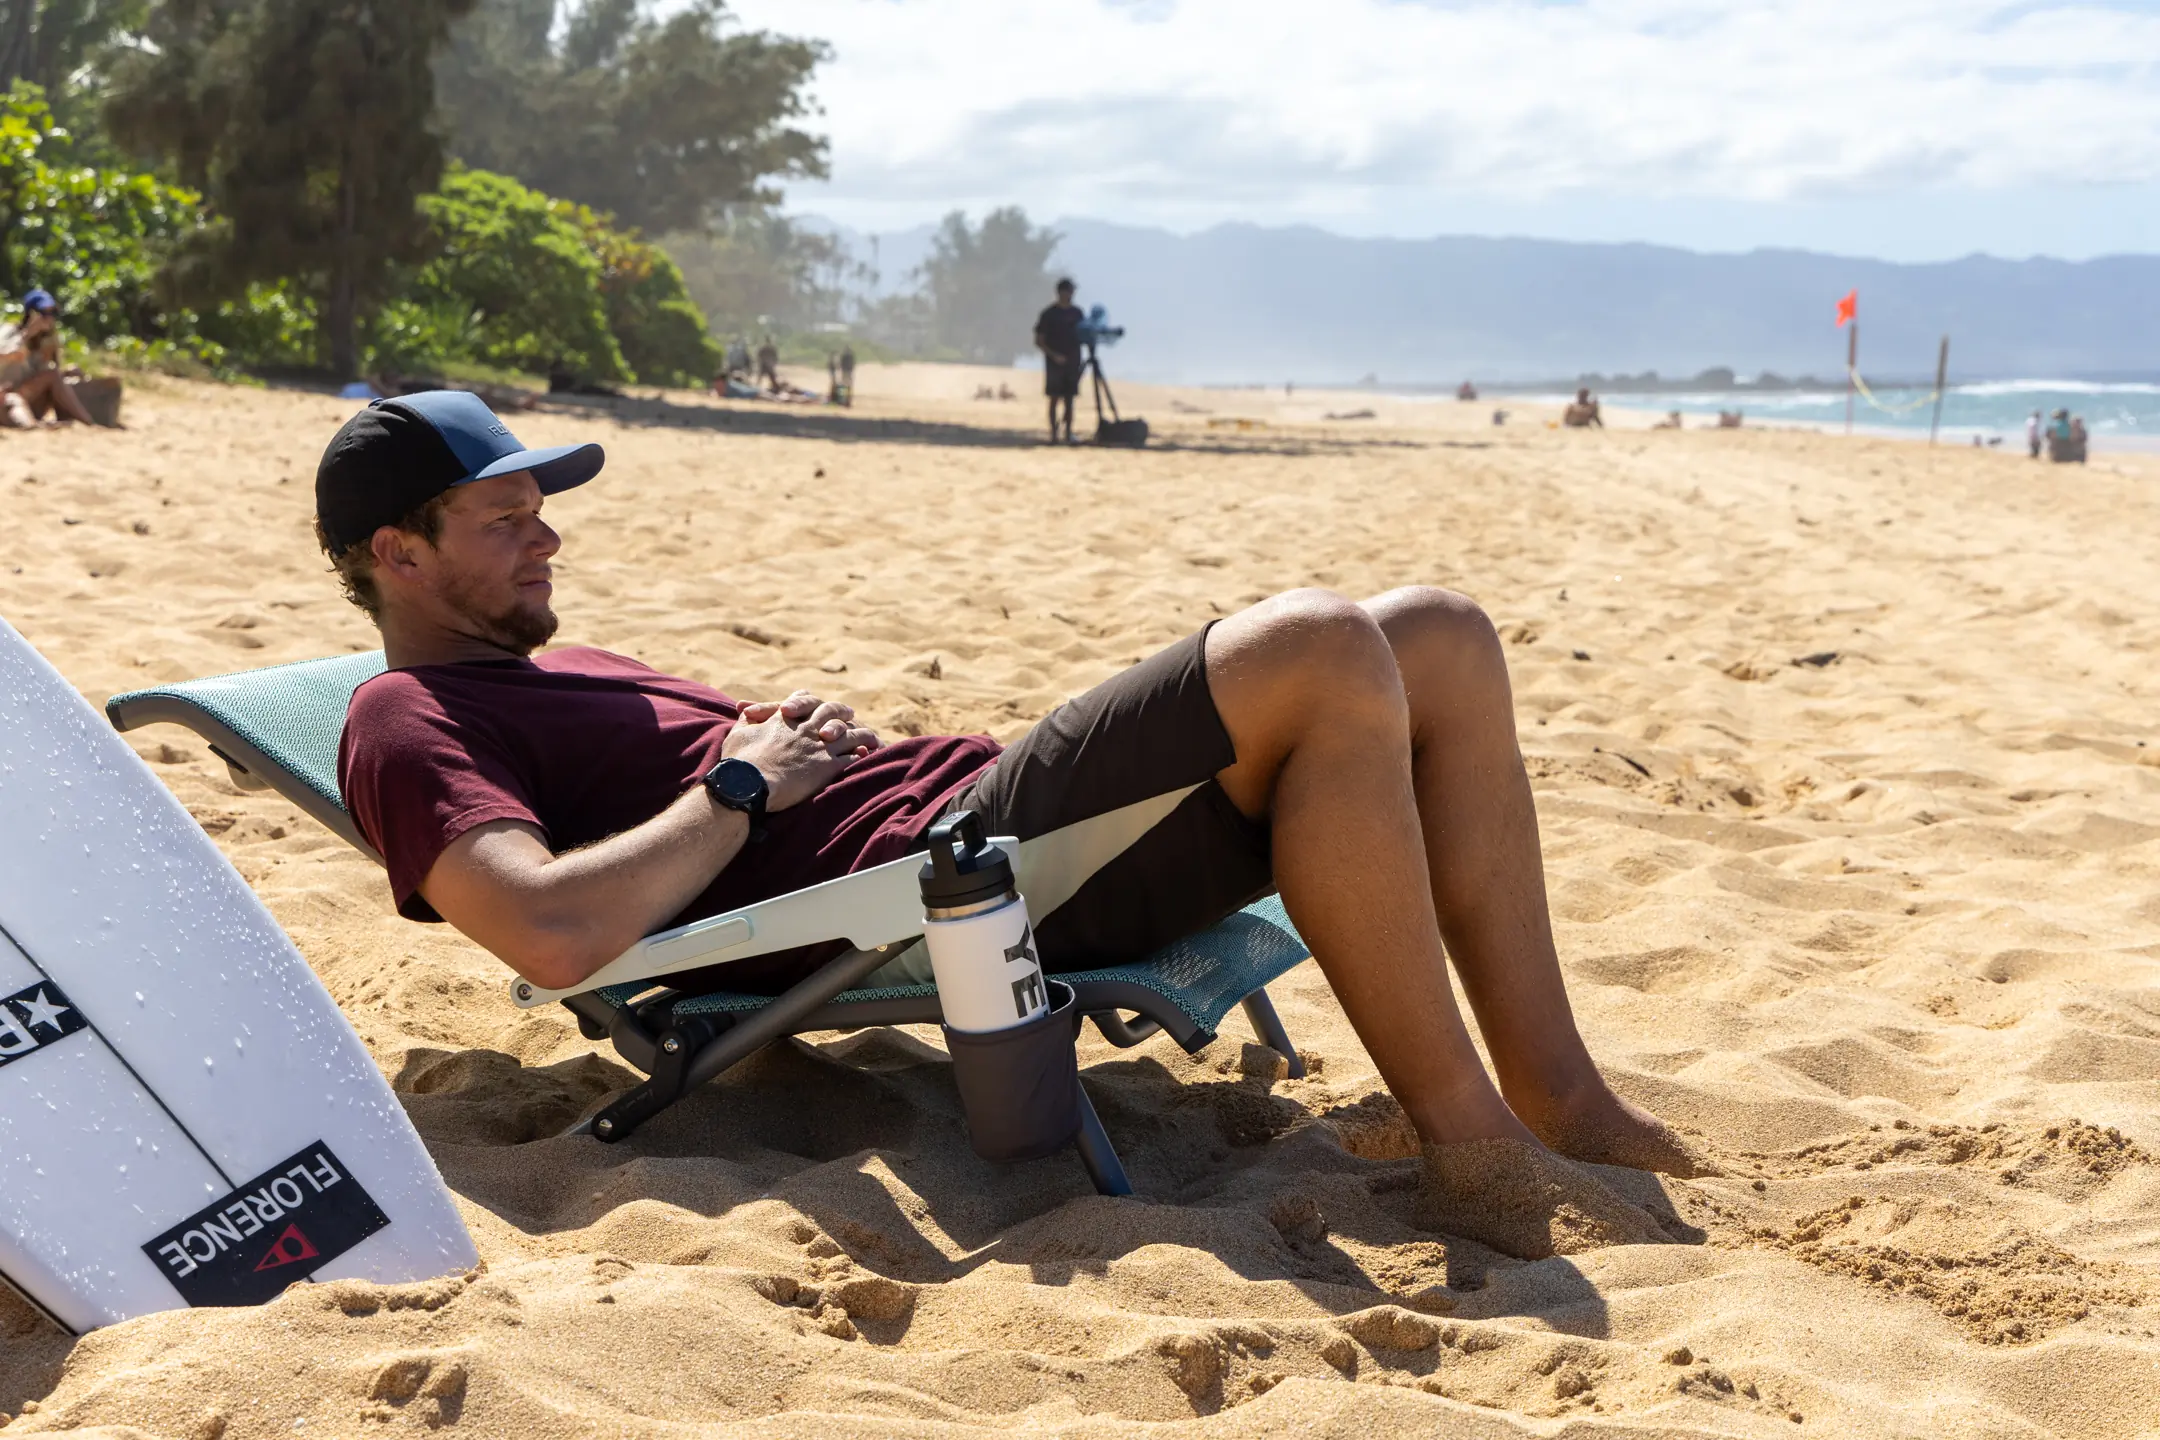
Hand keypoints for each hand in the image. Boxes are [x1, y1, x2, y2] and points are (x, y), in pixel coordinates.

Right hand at [723, 691, 881, 810]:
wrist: (749, 784)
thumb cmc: (739, 762)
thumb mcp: (738, 734)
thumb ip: (746, 721)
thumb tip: (746, 713)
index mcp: (785, 719)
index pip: (802, 699)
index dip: (811, 700)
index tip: (817, 703)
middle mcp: (806, 728)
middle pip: (830, 711)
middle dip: (841, 711)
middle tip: (850, 712)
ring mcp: (819, 746)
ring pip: (848, 734)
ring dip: (859, 734)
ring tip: (869, 735)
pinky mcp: (827, 766)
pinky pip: (851, 758)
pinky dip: (860, 756)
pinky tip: (866, 757)